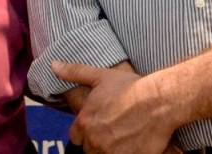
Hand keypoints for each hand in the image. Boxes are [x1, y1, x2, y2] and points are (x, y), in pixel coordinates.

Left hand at [53, 61, 178, 153]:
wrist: (158, 101)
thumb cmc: (130, 87)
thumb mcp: (100, 76)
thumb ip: (74, 73)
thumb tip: (54, 66)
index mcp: (84, 122)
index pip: (76, 136)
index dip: (85, 131)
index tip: (97, 126)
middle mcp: (94, 140)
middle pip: (90, 149)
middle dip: (98, 141)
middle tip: (113, 131)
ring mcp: (111, 152)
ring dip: (111, 149)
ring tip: (123, 137)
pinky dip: (126, 153)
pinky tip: (133, 145)